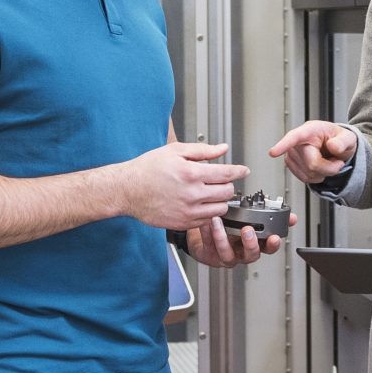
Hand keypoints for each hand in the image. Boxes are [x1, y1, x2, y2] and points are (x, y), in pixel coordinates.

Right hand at [122, 141, 248, 232]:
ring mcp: (188, 211)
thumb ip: (202, 150)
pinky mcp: (183, 223)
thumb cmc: (147, 169)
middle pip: (227, 192)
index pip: (226, 173)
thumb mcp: (174, 151)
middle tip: (221, 181)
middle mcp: (192, 194)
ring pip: (220, 209)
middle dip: (228, 185)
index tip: (244, 171)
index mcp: (191, 173)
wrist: (127, 190)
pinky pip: (206, 221)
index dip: (239, 171)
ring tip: (210, 193)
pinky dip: (208, 213)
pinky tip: (199, 204)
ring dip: (220, 200)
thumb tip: (222, 149)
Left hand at [187, 210, 296, 268]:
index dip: (272, 244)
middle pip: (250, 254)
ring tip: (218, 222)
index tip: (275, 237)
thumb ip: (272, 218)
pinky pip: (208, 245)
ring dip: (222, 237)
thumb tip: (291, 217)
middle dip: (250, 243)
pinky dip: (206, 233)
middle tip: (248, 230)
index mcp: (254, 244)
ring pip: (227, 253)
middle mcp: (241, 253)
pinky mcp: (210, 256)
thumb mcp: (253, 222)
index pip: (268, 247)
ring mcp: (226, 256)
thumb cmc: (231, 229)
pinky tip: (205, 222)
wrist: (206, 237)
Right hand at [269, 120, 355, 184]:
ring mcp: (293, 154)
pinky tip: (320, 168)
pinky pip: (305, 179)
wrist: (336, 149)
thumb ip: (343, 142)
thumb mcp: (348, 138)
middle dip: (328, 168)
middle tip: (336, 162)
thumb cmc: (339, 140)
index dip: (283, 145)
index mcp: (311, 130)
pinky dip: (316, 177)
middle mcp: (298, 142)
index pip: (295, 137)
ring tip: (327, 162)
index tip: (273, 152)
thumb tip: (333, 146)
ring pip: (307, 174)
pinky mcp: (292, 165)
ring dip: (322, 173)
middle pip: (311, 164)